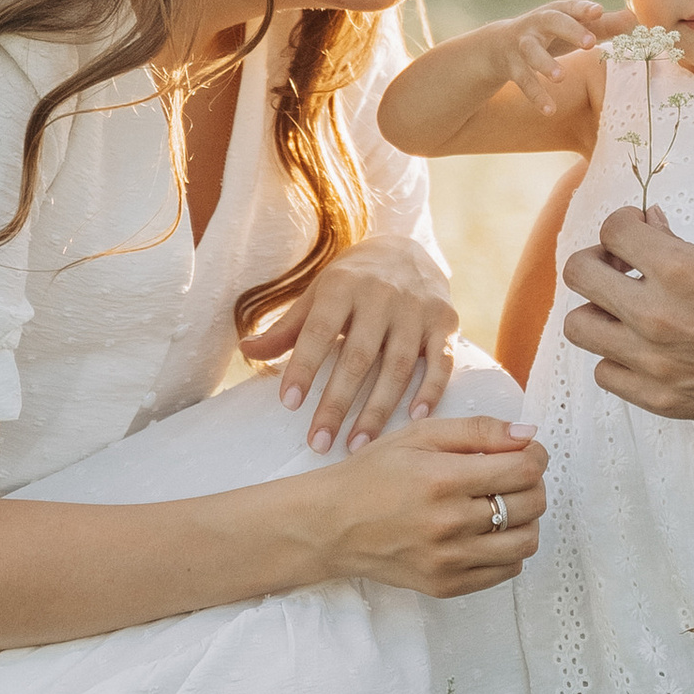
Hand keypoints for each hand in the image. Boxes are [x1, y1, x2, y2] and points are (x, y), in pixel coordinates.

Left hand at [252, 238, 460, 450]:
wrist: (406, 248)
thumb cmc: (352, 281)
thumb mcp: (317, 294)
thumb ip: (287, 327)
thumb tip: (247, 350)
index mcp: (343, 285)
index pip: (319, 331)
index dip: (304, 367)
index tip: (289, 404)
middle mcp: (382, 295)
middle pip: (358, 357)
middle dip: (337, 403)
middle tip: (319, 443)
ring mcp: (418, 309)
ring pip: (399, 366)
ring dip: (378, 409)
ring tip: (358, 444)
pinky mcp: (446, 321)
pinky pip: (441, 361)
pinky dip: (431, 390)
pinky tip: (414, 419)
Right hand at [289, 416, 547, 598]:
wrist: (331, 525)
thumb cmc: (372, 474)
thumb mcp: (419, 435)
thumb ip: (478, 431)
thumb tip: (529, 434)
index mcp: (444, 480)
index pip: (524, 470)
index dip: (535, 456)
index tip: (525, 452)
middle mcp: (450, 524)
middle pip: (531, 505)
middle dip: (533, 483)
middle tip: (513, 475)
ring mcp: (449, 561)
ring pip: (526, 542)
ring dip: (526, 519)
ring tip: (503, 505)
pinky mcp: (446, 585)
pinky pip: (506, 571)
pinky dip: (508, 549)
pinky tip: (487, 532)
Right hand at [484, 0, 633, 116]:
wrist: (497, 46)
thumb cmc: (548, 35)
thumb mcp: (573, 28)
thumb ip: (603, 25)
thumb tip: (634, 19)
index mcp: (557, 12)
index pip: (572, 6)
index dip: (584, 8)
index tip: (599, 12)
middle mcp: (537, 24)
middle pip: (553, 21)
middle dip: (571, 30)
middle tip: (591, 43)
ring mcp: (522, 45)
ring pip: (531, 52)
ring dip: (545, 63)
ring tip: (560, 77)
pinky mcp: (512, 67)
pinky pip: (524, 81)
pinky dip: (536, 95)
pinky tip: (550, 110)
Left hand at [560, 209, 693, 432]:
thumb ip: (682, 248)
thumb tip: (648, 227)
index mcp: (682, 272)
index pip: (612, 230)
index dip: (623, 224)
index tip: (637, 231)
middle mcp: (658, 317)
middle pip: (579, 275)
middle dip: (598, 261)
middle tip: (622, 267)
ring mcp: (655, 363)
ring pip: (579, 327)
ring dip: (599, 311)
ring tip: (627, 311)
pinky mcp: (662, 400)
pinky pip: (606, 373)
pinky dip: (617, 358)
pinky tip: (644, 349)